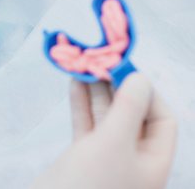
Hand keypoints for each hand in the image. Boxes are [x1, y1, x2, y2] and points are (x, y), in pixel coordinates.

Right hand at [32, 74, 176, 188]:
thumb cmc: (91, 183)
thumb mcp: (114, 142)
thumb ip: (129, 107)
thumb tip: (140, 77)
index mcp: (153, 161)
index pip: (162, 119)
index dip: (148, 92)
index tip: (127, 69)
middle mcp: (134, 158)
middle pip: (133, 114)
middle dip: (119, 87)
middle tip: (104, 61)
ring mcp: (107, 156)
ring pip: (107, 116)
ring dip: (97, 91)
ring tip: (87, 66)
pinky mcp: (83, 155)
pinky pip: (87, 123)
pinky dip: (81, 103)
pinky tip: (75, 83)